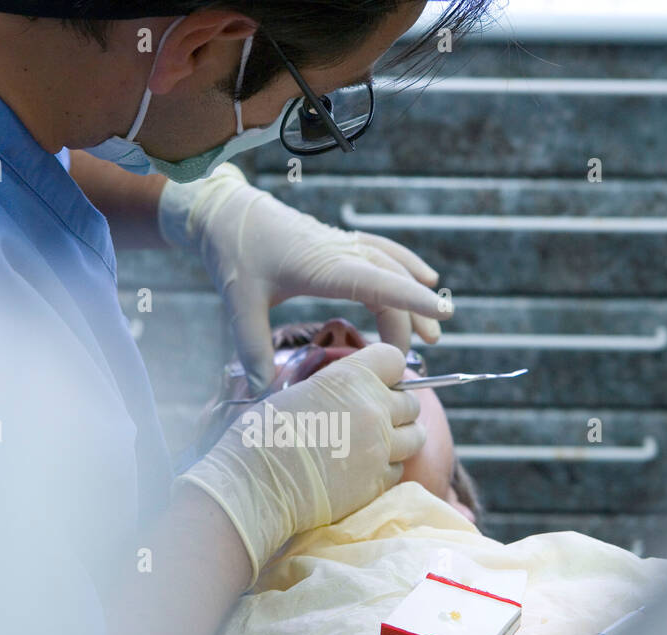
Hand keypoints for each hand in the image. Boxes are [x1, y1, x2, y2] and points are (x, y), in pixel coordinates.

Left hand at [160, 164, 450, 391]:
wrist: (226, 213)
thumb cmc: (234, 255)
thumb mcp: (239, 304)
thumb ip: (252, 348)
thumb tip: (263, 389)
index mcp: (321, 266)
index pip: (377, 282)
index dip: (410, 298)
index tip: (440, 313)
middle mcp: (339, 252)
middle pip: (390, 284)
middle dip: (413, 317)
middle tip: (421, 355)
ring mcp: (342, 244)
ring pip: (391, 268)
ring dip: (414, 297)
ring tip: (433, 332)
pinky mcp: (338, 242)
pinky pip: (383, 252)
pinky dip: (407, 266)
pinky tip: (425, 277)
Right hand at [177, 343, 424, 585]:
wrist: (255, 483)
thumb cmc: (263, 433)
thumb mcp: (300, 391)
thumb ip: (337, 388)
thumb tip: (352, 392)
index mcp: (352, 377)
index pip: (394, 359)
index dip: (387, 370)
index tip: (377, 381)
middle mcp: (374, 409)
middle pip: (411, 402)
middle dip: (397, 408)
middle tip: (374, 418)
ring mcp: (380, 448)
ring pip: (415, 437)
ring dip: (400, 438)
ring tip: (374, 443)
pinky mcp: (377, 483)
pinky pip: (398, 470)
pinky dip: (385, 469)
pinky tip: (359, 469)